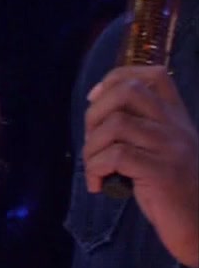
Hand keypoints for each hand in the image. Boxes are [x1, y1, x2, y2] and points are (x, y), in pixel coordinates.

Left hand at [85, 65, 198, 267]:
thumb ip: (139, 131)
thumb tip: (98, 115)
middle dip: (94, 113)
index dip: (115, 79)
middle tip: (92, 142)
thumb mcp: (159, 152)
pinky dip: (95, 169)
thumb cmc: (172, 192)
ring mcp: (170, 148)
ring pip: (116, 124)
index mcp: (176, 117)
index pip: (152, 76)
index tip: (95, 99)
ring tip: (94, 167)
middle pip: (127, 91)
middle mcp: (176, 126)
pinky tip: (98, 184)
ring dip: (91, 146)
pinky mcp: (161, 172)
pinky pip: (115, 156)